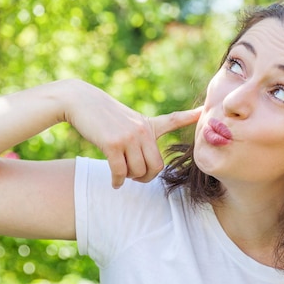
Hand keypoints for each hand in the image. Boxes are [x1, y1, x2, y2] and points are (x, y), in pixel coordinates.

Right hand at [61, 80, 200, 187]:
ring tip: (122, 175)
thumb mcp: (129, 120)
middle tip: (136, 177)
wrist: (80, 101)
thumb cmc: (104, 115)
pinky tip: (114, 182)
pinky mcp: (113, 144)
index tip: (203, 112)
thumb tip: (145, 165)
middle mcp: (143, 130)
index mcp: (149, 124)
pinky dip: (117, 181)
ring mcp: (129, 137)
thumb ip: (142, 136)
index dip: (190, 116)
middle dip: (146, 177)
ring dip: (129, 178)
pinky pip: (120, 172)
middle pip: (156, 166)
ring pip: (138, 171)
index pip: (174, 120)